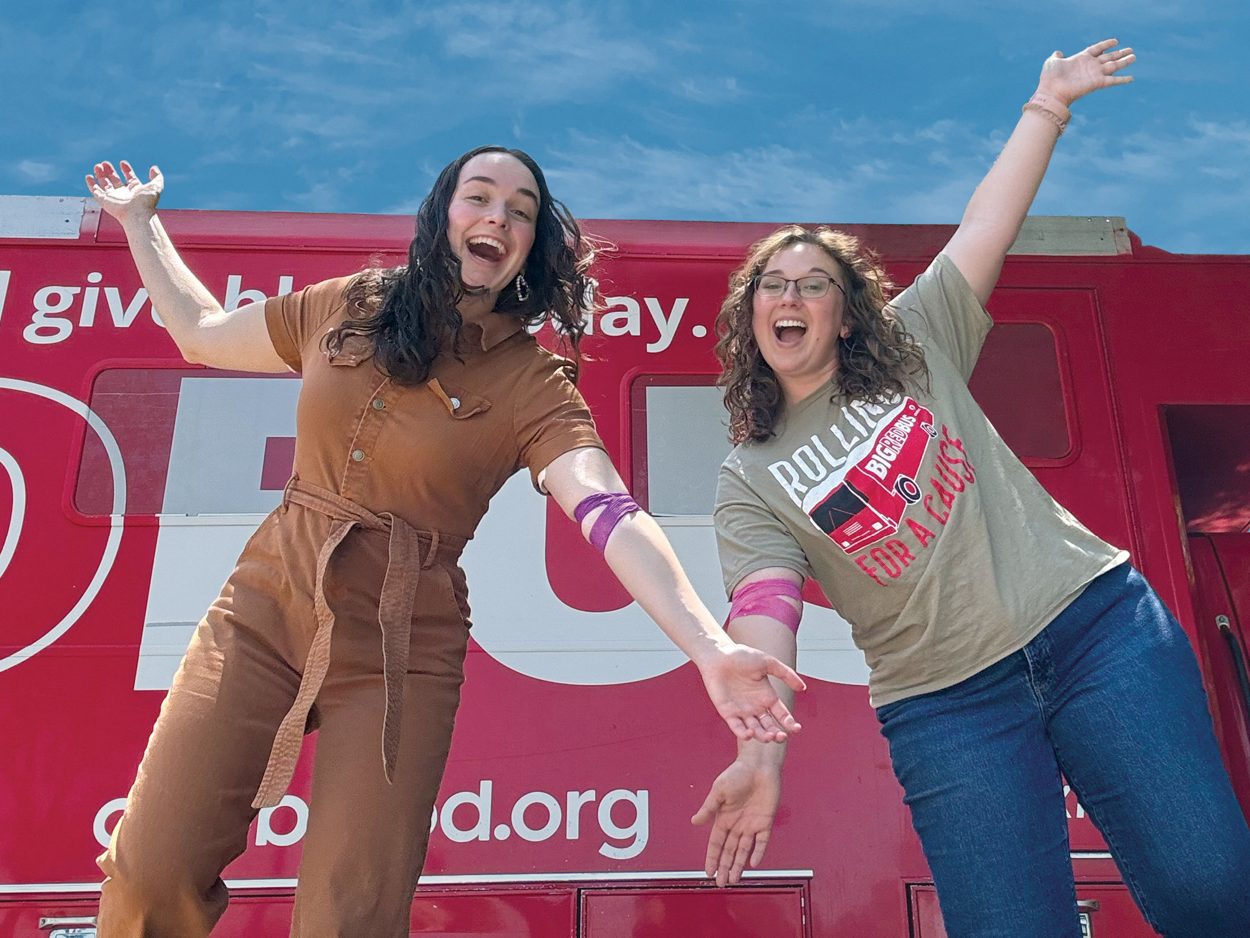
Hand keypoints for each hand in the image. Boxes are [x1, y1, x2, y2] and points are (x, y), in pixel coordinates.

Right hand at [85, 160, 162, 224]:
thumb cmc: (146, 202)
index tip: (123, 163)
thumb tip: (154, 168)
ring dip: (100, 174)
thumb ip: (157, 177)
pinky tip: (88, 176)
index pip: (130, 178)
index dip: (127, 170)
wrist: (137, 214)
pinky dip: (91, 184)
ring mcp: (114, 197)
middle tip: (106, 163)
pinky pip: (95, 191)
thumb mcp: (156, 186)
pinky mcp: (104, 200)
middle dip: (110, 171)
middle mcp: (124, 194)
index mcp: (135, 190)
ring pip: (104, 184)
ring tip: (98, 165)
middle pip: (115, 180)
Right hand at [692, 759, 780, 886]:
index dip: (712, 858)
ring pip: (743, 850)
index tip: (708, 872)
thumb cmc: (737, 773)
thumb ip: (708, 808)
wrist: (759, 765)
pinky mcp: (766, 822)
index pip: (716, 843)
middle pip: (729, 851)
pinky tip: (753, 863)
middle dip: (724, 867)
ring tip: (734, 879)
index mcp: (723, 818)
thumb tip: (694, 821)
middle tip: (721, 883)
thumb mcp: (719, 790)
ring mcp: (752, 824)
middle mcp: (737, 824)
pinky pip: (762, 841)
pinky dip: (758, 852)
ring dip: (738, 865)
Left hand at [698, 643, 803, 742]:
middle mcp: (757, 707)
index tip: (797, 729)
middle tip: (781, 736)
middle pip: (771, 727)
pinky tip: (750, 734)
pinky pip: (737, 728)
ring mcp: (742, 711)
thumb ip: (786, 674)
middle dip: (777, 734)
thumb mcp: (768, 663)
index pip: (782, 715)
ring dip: (763, 737)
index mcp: (768, 697)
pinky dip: (743, 734)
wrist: (718, 655)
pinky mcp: (728, 713)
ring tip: (769, 736)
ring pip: (756, 731)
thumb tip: (803, 688)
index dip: (790, 724)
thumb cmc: (741, 656)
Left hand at [1037, 38, 1133, 106]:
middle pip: (1108, 57)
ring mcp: (1094, 74)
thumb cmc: (1049, 78)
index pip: (1097, 49)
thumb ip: (1057, 56)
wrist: (1051, 93)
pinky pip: (1113, 80)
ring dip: (1124, 62)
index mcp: (1081, 58)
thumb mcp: (1052, 62)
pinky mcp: (1097, 83)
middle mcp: (1090, 66)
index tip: (1116, 41)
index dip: (1106, 44)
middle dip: (1119, 53)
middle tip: (1131, 50)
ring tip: (1134, 57)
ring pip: (1113, 66)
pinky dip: (1122, 79)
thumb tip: (1058, 52)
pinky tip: (1131, 78)